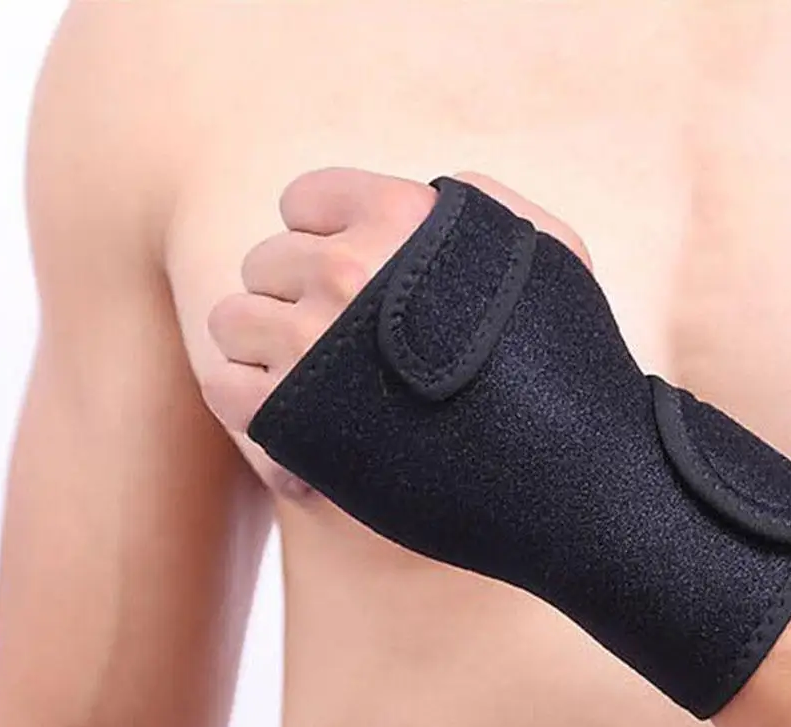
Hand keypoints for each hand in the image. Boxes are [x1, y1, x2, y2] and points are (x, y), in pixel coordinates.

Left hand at [203, 166, 591, 495]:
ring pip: (232, 320)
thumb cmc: (567, 369)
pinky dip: (248, 400)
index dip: (320, 239)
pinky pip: (223, 384)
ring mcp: (311, 345)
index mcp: (401, 219)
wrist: (563, 478)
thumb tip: (430, 185)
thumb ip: (490, 206)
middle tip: (337, 342)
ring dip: (263, 347)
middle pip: (263, 262)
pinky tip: (294, 416)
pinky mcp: (290, 419)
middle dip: (294, 297)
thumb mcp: (556, 258)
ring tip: (312, 380)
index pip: (302, 199)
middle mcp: (347, 271)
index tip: (344, 280)